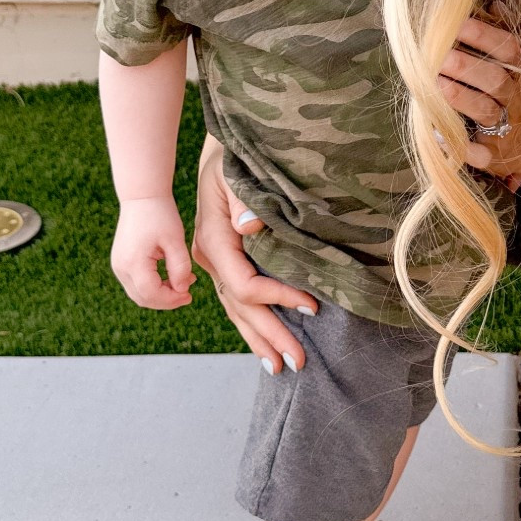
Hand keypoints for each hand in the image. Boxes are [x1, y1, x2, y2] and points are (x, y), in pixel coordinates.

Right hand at [111, 196, 196, 310]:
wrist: (142, 196)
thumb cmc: (160, 214)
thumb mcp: (175, 240)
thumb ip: (180, 267)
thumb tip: (182, 290)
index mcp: (133, 263)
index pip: (152, 294)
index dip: (172, 300)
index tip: (190, 296)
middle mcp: (121, 268)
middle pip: (143, 298)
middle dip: (167, 300)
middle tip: (188, 294)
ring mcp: (118, 265)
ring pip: (139, 293)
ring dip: (160, 294)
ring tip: (183, 282)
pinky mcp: (121, 262)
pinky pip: (136, 283)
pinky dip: (153, 286)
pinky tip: (170, 277)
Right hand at [190, 138, 319, 371]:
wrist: (219, 154)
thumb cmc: (233, 161)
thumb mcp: (235, 174)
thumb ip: (242, 201)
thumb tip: (250, 226)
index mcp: (213, 241)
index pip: (246, 284)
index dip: (278, 297)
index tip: (311, 306)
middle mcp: (210, 259)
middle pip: (241, 307)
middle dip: (269, 336)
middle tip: (297, 362)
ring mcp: (214, 266)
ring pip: (236, 310)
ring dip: (259, 339)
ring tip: (280, 366)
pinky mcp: (224, 265)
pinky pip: (237, 301)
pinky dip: (252, 323)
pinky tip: (265, 342)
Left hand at [439, 15, 520, 187]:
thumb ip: (507, 36)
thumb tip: (495, 3)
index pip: (509, 49)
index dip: (485, 35)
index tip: (458, 22)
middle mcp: (519, 99)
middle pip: (495, 79)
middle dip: (467, 66)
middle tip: (440, 55)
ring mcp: (509, 128)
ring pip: (486, 111)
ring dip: (460, 97)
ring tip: (435, 84)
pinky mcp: (497, 156)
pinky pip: (480, 153)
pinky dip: (461, 146)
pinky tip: (439, 136)